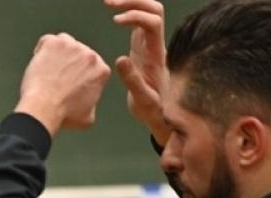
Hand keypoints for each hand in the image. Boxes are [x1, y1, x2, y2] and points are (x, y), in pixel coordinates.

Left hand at [16, 33, 111, 135]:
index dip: (79, 73)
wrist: (44, 109)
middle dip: (68, 63)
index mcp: (101, 70)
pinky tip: (38, 62)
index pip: (91, 65)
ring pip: (65, 42)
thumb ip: (92, 104)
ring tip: (47, 69)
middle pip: (78, 52)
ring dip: (57, 53)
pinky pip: (47, 40)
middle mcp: (90, 55)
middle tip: (55, 77)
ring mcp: (72, 47)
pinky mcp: (54, 43)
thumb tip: (90, 104)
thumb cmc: (64, 116)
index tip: (68, 82)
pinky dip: (42, 49)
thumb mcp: (88, 117)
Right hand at [106, 0, 168, 142]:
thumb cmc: (153, 110)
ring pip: (147, 11)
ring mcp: (149, 43)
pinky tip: (111, 11)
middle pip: (153, 9)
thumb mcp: (143, 100)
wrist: (162, 113)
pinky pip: (138, 20)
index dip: (135, 16)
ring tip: (107, 1)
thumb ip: (132, 80)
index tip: (115, 21)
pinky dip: (126, 11)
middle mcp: (156, 44)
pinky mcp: (141, 45)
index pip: (153, 23)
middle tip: (108, 2)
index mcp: (157, 54)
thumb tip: (120, 59)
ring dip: (130, 3)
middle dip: (133, 1)